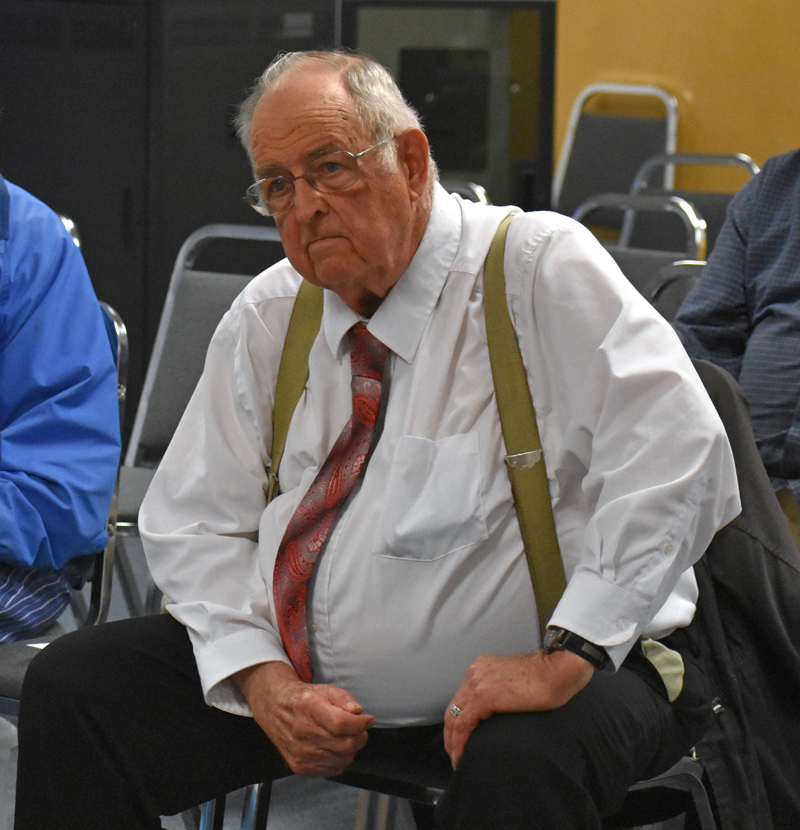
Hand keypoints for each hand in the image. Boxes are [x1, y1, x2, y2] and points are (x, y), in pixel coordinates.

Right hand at [233, 661, 374, 776]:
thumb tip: (358, 712)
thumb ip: (345, 698)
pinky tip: (334, 747)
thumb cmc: (304, 699)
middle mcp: (302, 731)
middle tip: (361, 728)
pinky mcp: (299, 766)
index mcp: (308, 707)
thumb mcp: (326, 689)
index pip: (342, 723)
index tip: (368, 719)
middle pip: (345, 744)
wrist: (275, 709)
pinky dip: (340, 759)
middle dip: (360, 736)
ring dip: (351, 749)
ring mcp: (299, 752)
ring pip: (341, 759)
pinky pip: (332, 769)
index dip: (360, 724)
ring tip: (346, 736)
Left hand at [443, 650, 593, 769]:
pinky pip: (463, 724)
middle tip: (455, 754)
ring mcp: (476, 684)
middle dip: (451, 734)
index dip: (458, 720)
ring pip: (454, 717)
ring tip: (458, 760)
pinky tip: (461, 757)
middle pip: (453, 708)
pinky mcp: (482, 697)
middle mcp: (474, 673)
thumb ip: (501, 690)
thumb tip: (499, 708)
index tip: (461, 738)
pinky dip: (459, 742)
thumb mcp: (514, 680)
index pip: (462, 698)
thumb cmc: (544, 677)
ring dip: (453, 742)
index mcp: (482, 668)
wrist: (555, 670)